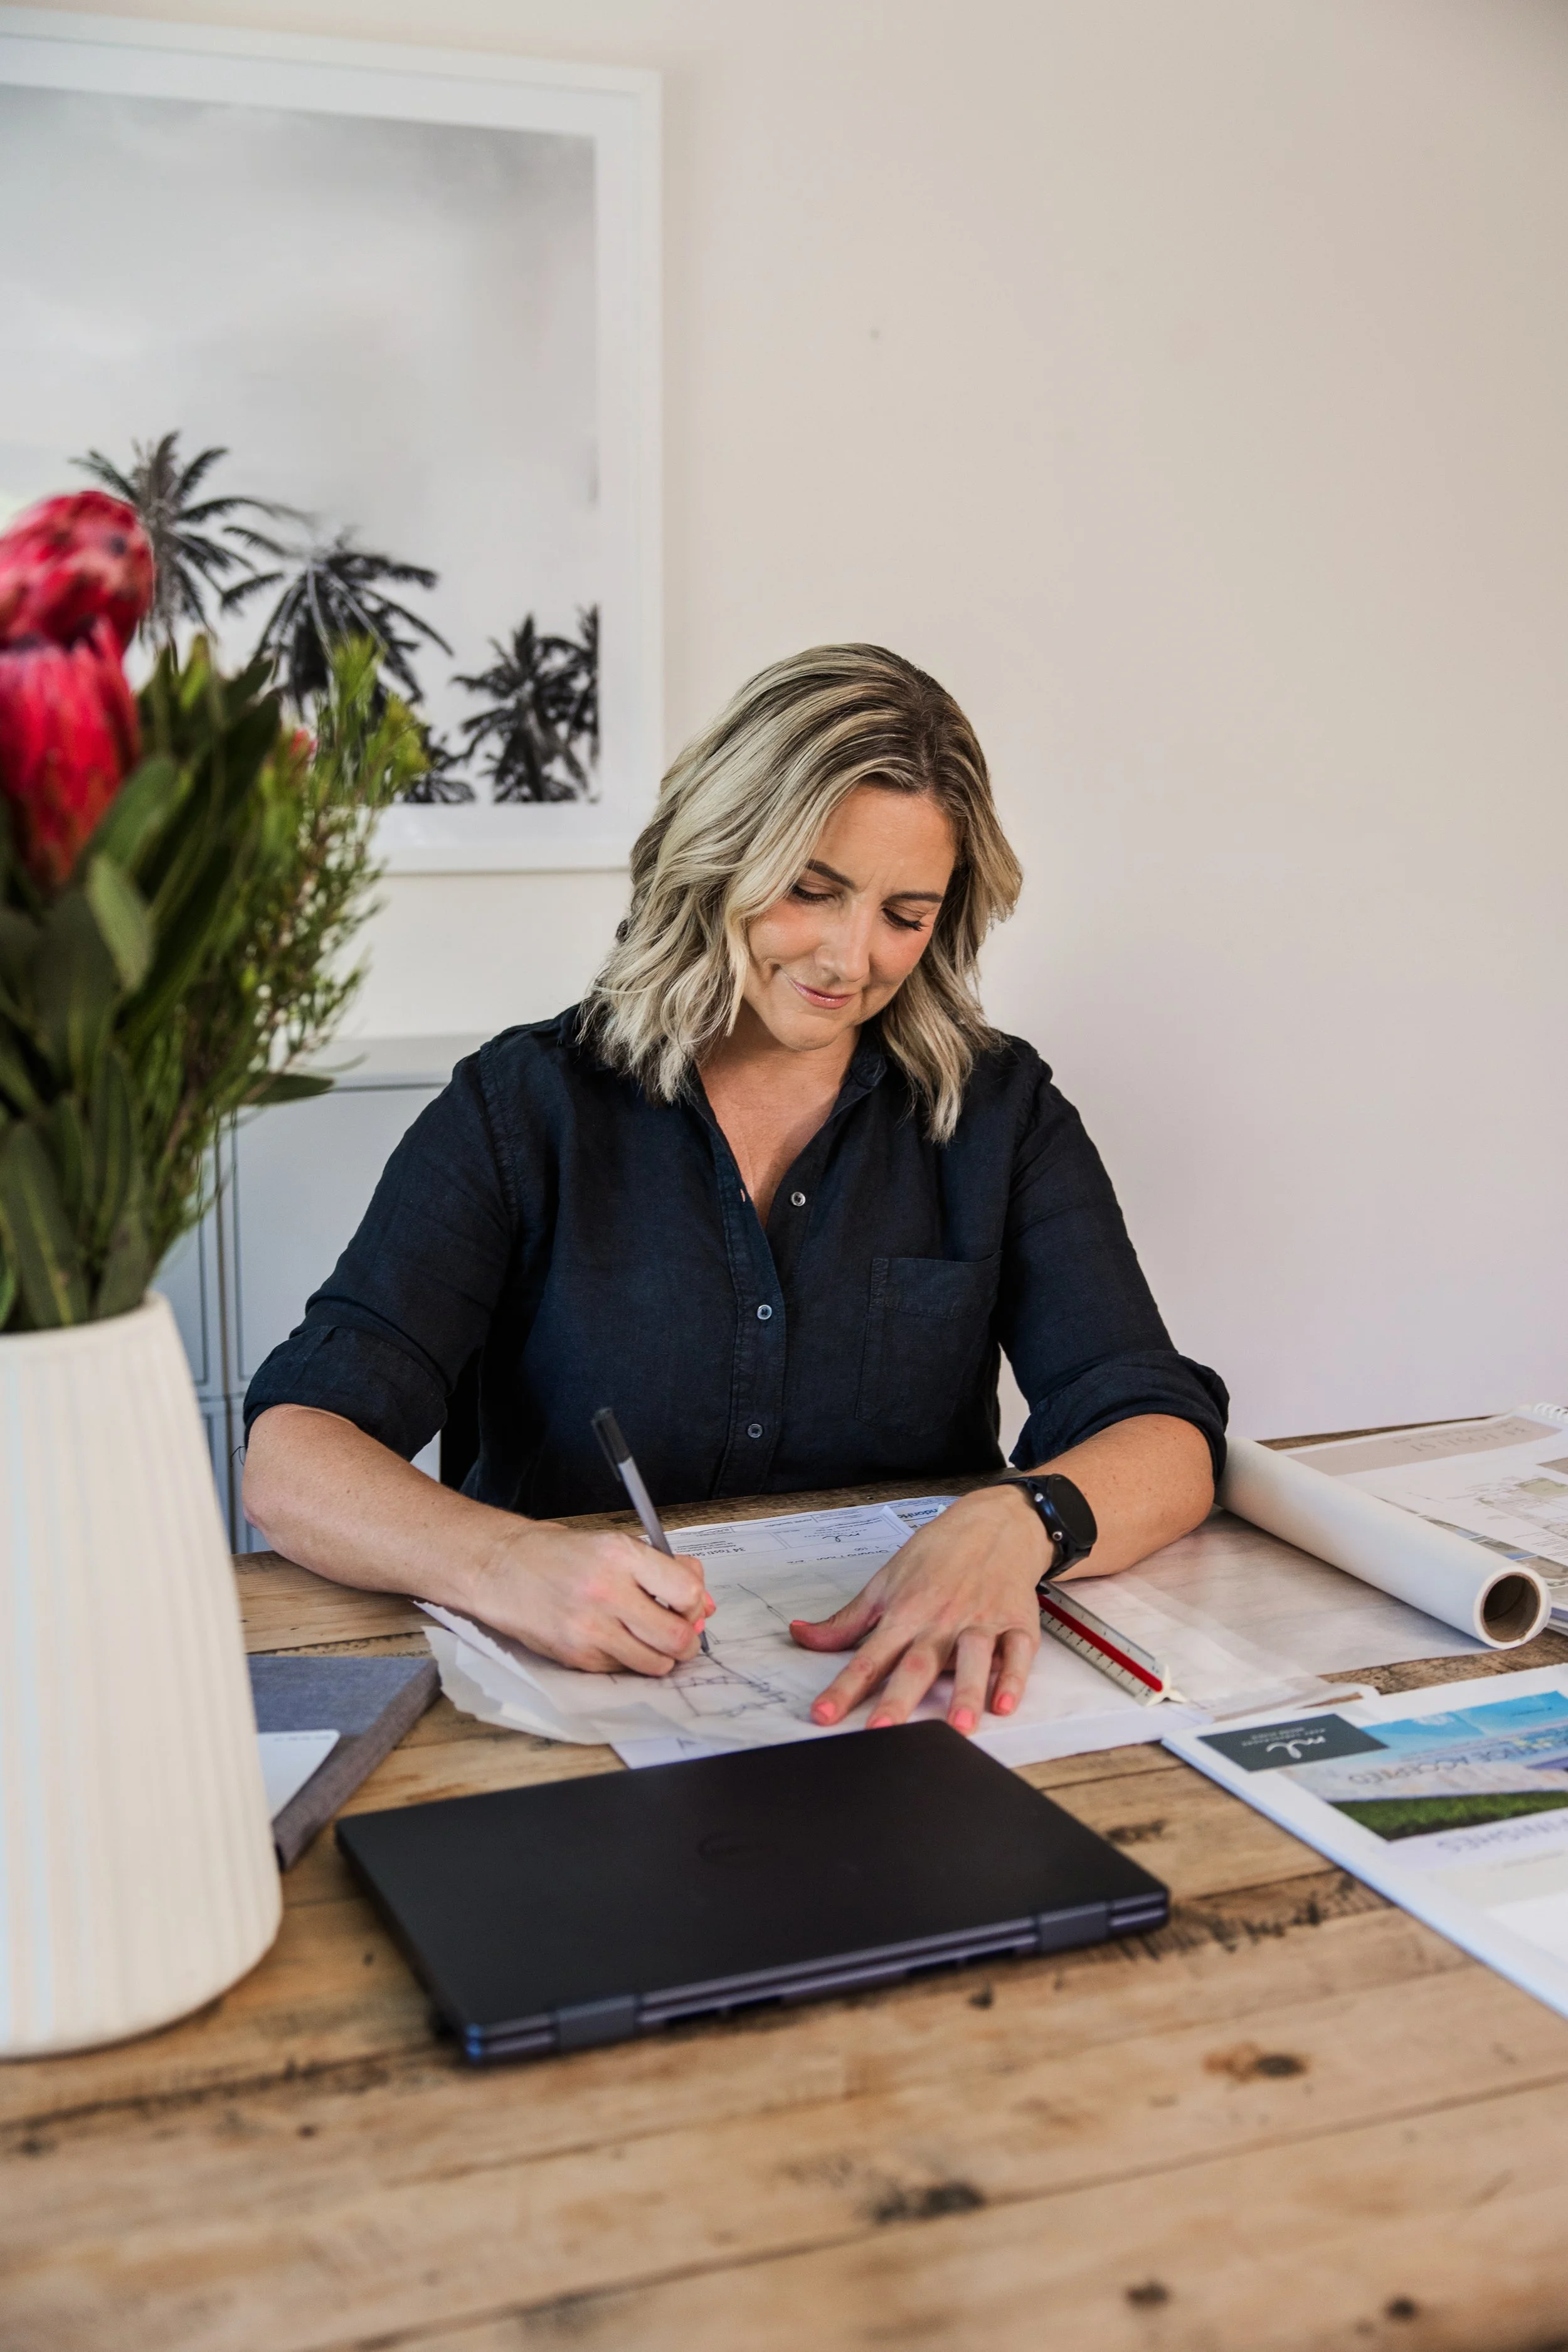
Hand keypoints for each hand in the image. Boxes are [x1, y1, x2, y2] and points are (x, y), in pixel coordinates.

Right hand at [461, 1521, 714, 1674]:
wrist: (502, 1569)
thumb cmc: (559, 1554)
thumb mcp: (615, 1543)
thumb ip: (663, 1569)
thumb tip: (703, 1602)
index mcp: (620, 1555)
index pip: (686, 1592)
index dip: (696, 1604)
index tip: (690, 1605)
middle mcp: (607, 1593)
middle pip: (676, 1637)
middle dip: (688, 1640)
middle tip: (682, 1634)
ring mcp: (590, 1630)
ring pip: (655, 1664)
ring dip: (663, 1657)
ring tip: (651, 1640)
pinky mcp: (577, 1657)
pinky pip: (624, 1670)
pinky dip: (629, 1660)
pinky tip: (617, 1640)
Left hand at [789, 1485, 1049, 1731]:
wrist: (996, 1522)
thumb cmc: (939, 1552)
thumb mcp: (885, 1582)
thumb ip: (846, 1620)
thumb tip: (802, 1636)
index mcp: (905, 1613)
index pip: (868, 1657)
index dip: (844, 1688)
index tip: (823, 1715)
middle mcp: (941, 1620)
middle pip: (917, 1664)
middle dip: (899, 1699)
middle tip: (882, 1732)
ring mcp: (981, 1621)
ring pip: (972, 1659)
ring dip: (965, 1692)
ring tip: (958, 1726)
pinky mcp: (1016, 1623)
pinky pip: (1017, 1653)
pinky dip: (1013, 1678)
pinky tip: (1004, 1704)